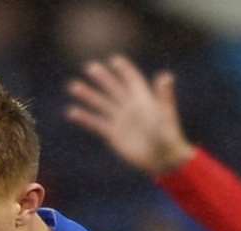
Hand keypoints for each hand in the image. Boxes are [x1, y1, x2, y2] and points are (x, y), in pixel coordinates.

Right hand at [66, 55, 194, 175]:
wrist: (163, 159)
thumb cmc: (169, 136)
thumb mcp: (166, 114)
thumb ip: (164, 96)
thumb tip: (165, 76)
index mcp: (143, 99)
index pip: (132, 80)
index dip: (124, 70)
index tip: (114, 60)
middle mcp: (130, 106)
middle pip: (114, 88)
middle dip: (103, 78)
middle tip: (90, 67)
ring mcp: (120, 119)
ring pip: (101, 104)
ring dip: (88, 95)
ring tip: (74, 87)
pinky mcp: (113, 134)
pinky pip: (96, 123)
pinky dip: (85, 118)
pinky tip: (72, 112)